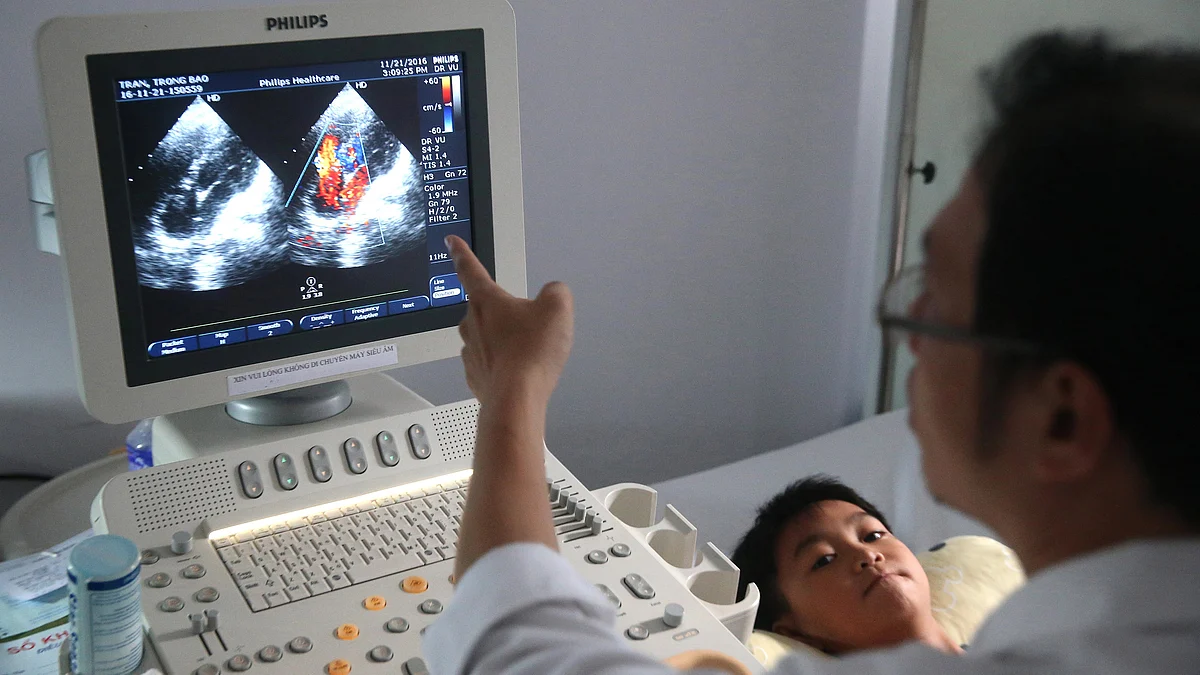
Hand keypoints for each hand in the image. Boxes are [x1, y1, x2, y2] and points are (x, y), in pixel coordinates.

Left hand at [446, 235, 573, 408]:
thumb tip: (553, 294)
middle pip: (486, 309)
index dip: (460, 252)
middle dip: (506, 315)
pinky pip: (491, 365)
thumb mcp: (557, 308)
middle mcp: (472, 323)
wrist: (516, 399)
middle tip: (530, 328)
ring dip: (506, 342)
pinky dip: (505, 366)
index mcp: (486, 299)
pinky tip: (522, 372)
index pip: (469, 268)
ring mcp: (471, 352)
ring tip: (530, 354)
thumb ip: (556, 292)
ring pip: (489, 338)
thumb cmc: (531, 353)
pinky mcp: (475, 377)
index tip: (451, 242)